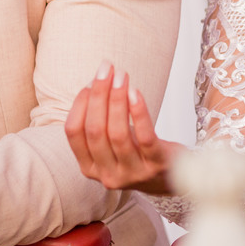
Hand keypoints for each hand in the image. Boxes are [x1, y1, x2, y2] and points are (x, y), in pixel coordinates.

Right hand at [64, 62, 177, 194]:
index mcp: (89, 167)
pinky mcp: (156, 165)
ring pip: (117, 134)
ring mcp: (132, 173)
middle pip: (95, 131)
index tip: (89, 82)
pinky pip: (144, 137)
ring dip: (117, 99)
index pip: (74, 133)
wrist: (170, 176)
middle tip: (106, 69)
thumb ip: (98, 121)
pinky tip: (135, 93)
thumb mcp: (110, 143)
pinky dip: (138, 112)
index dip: (79, 104)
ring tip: (121, 76)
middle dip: (99, 95)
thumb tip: (95, 82)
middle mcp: (107, 175)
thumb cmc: (136, 152)